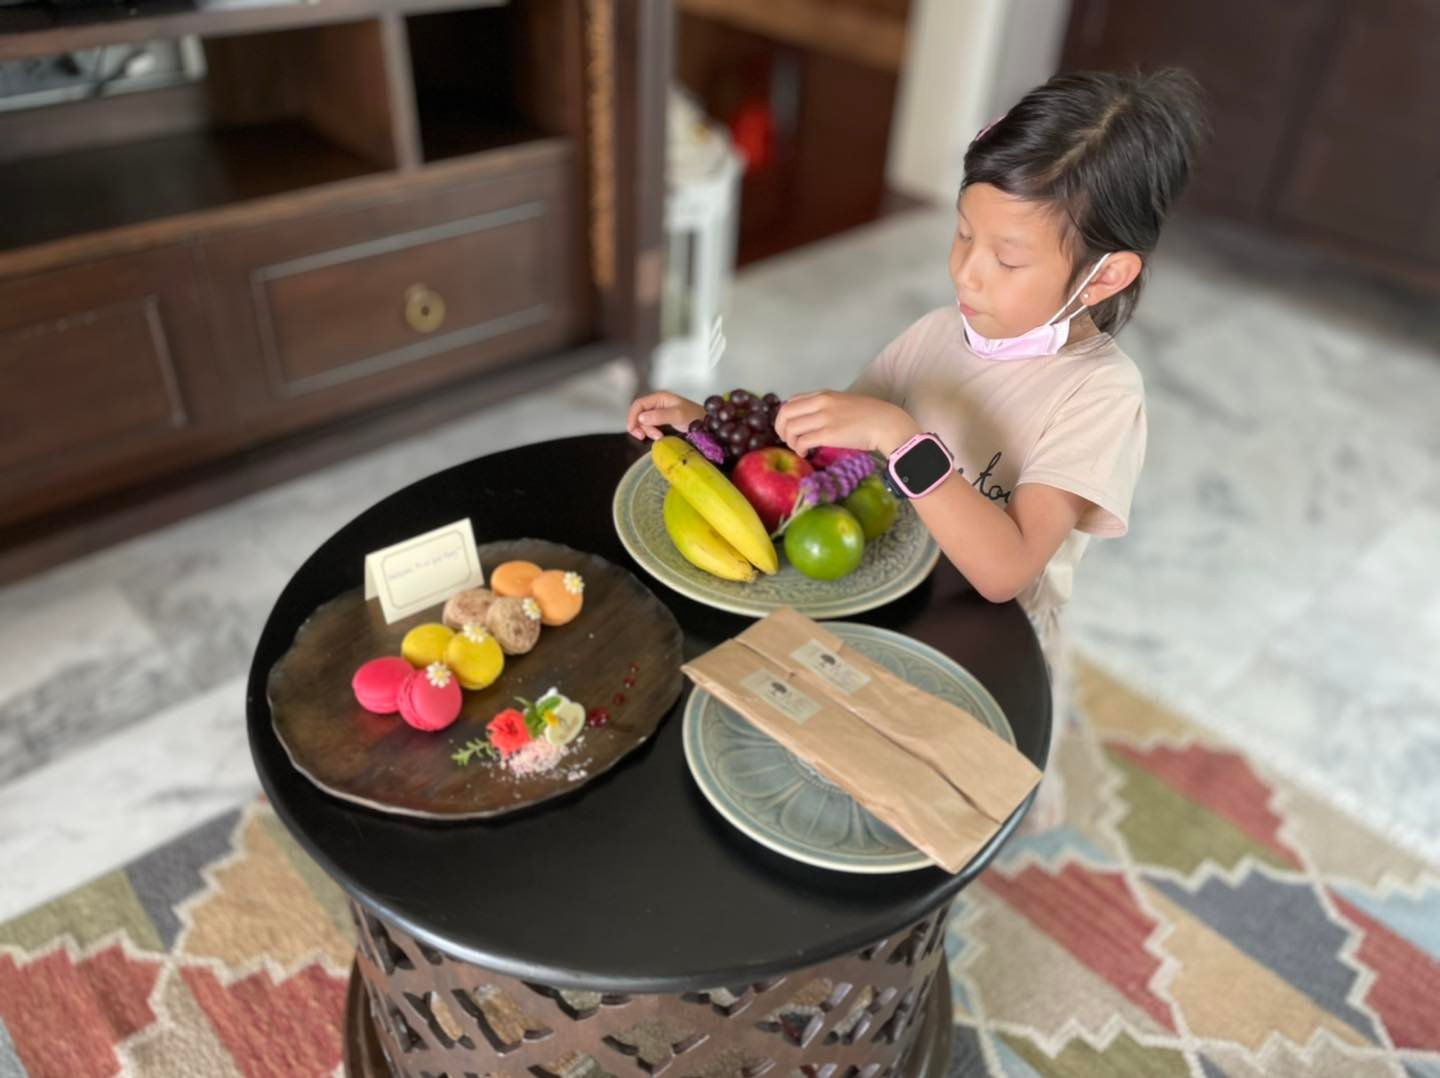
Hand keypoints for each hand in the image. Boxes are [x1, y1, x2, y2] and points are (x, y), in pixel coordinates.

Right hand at [626, 392, 704, 439]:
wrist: (708, 424)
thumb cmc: (695, 416)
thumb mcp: (677, 415)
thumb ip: (659, 416)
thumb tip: (641, 418)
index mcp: (659, 398)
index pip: (638, 404)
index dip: (632, 416)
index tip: (632, 429)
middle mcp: (657, 404)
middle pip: (639, 414)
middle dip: (640, 426)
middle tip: (646, 436)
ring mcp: (660, 413)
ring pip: (644, 422)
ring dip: (646, 431)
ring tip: (657, 437)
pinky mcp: (662, 421)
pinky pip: (650, 426)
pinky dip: (651, 432)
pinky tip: (658, 437)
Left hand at [774, 391, 919, 456]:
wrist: (885, 423)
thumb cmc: (868, 415)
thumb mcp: (843, 402)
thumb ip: (826, 407)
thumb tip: (812, 420)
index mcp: (823, 394)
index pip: (791, 401)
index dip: (784, 416)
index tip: (788, 427)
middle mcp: (820, 403)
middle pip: (785, 413)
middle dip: (780, 429)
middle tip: (787, 440)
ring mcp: (823, 418)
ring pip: (791, 428)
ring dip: (790, 441)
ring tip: (798, 449)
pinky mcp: (828, 434)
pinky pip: (802, 441)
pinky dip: (799, 449)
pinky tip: (805, 454)